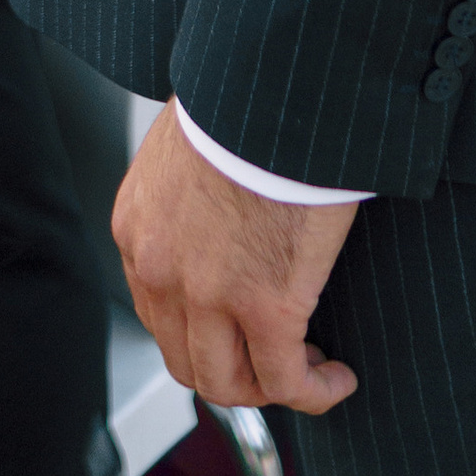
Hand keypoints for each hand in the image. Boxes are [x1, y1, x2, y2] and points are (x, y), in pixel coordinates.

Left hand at [113, 102, 359, 415]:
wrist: (271, 84)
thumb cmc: (240, 99)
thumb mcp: (187, 145)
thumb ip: (189, 188)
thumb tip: (220, 205)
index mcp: (137, 228)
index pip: (157, 312)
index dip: (204, 331)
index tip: (240, 327)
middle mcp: (159, 268)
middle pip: (186, 359)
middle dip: (234, 370)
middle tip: (275, 357)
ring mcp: (207, 294)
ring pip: (228, 383)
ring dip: (269, 386)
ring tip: (309, 368)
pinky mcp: (267, 304)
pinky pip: (286, 380)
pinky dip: (314, 391)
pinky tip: (338, 376)